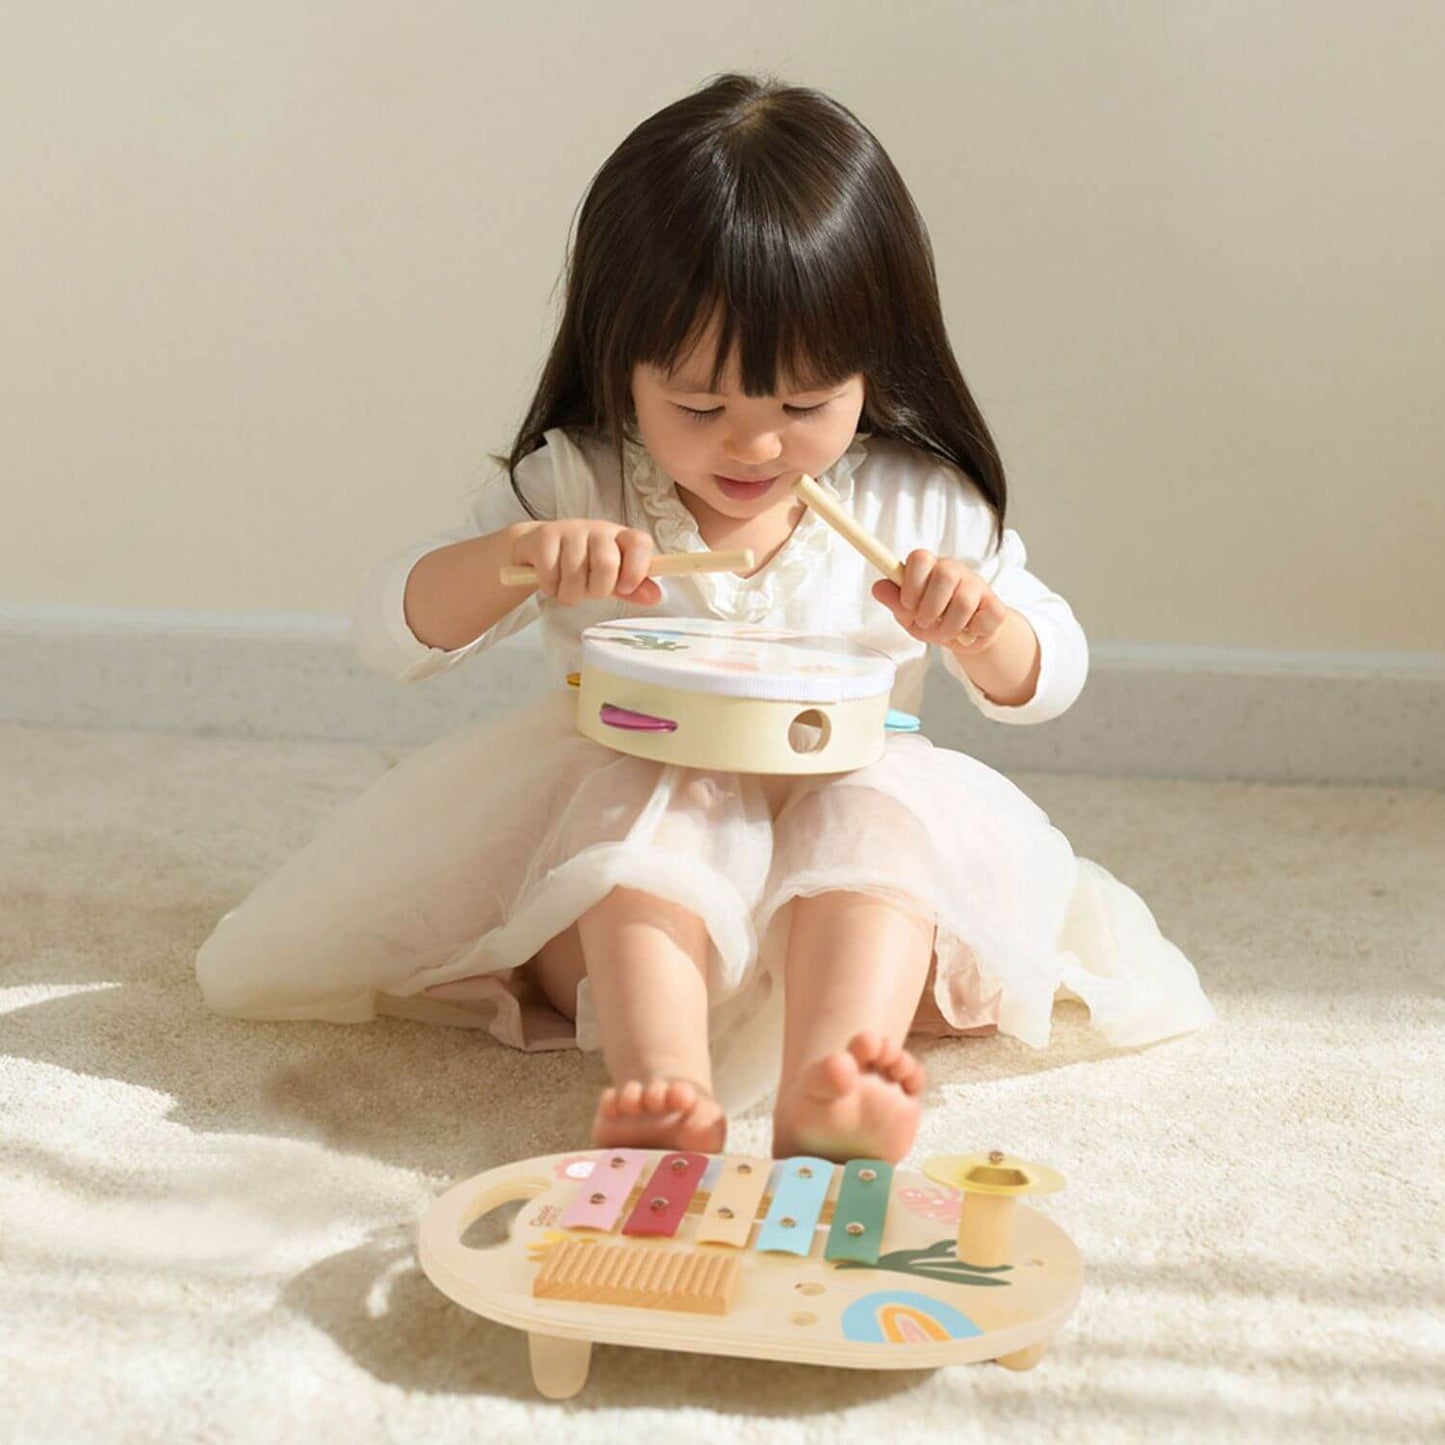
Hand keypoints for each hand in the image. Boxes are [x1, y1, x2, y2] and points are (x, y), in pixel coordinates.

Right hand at [510, 520, 661, 606]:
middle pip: (607, 563)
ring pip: (575, 573)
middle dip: (597, 589)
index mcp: (620, 538)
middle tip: (588, 591)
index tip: (625, 588)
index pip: (640, 543)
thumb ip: (632, 589)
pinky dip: (550, 588)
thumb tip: (655, 596)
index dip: (636, 569)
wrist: (537, 548)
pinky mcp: (545, 536)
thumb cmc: (580, 565)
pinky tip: (551, 581)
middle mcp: (598, 529)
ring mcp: (571, 529)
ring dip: (570, 594)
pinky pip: (551, 575)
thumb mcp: (610, 579)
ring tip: (567, 588)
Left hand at [871, 548, 1008, 650]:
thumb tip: (877, 587)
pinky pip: (986, 615)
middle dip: (931, 606)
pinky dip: (974, 630)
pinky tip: (969, 631)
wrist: (964, 638)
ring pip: (964, 600)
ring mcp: (977, 584)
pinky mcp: (995, 604)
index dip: (912, 582)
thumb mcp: (908, 613)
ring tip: (945, 632)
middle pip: (945, 573)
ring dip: (949, 625)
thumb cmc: (934, 619)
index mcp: (929, 568)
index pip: (920, 557)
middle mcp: (954, 570)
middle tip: (925, 621)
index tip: (908, 603)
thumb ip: (894, 601)